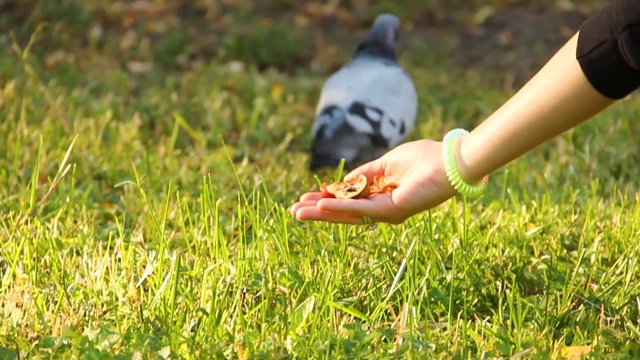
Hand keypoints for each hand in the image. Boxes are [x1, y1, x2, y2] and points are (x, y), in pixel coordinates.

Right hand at [290, 140, 457, 223]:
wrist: (448, 162)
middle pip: (344, 212)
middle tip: (293, 211)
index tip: (305, 197)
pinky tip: (321, 206)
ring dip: (322, 213)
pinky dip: (340, 208)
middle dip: (318, 211)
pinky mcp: (392, 211)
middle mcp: (383, 209)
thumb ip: (364, 175)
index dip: (326, 199)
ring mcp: (387, 212)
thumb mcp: (385, 163)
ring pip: (348, 214)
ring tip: (298, 212)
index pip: (348, 202)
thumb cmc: (423, 158)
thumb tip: (341, 184)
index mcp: (381, 196)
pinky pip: (361, 210)